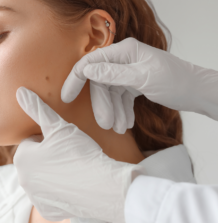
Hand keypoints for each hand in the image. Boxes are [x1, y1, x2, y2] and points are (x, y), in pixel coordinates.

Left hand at [14, 87, 143, 222]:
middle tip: (69, 154)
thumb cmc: (78, 152)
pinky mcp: (48, 210)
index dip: (48, 138)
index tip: (63, 141)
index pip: (32, 142)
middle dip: (48, 155)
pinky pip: (50, 195)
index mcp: (22, 158)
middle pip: (35, 161)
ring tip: (73, 167)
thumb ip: (37, 109)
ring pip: (42, 178)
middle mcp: (23, 180)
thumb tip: (20, 92)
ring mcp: (35, 197)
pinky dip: (59, 190)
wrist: (101, 186)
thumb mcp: (58, 126)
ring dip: (53, 172)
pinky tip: (74, 184)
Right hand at [61, 37, 217, 132]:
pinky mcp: (133, 83)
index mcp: (124, 51)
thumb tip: (86, 70)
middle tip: (105, 124)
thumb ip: (113, 73)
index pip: (91, 63)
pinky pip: (120, 98)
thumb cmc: (176, 81)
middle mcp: (124, 59)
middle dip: (103, 105)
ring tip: (120, 128)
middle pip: (101, 83)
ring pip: (110, 93)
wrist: (197, 92)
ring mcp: (128, 71)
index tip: (66, 97)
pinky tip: (126, 123)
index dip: (76, 80)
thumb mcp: (143, 78)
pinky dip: (121, 111)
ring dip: (113, 111)